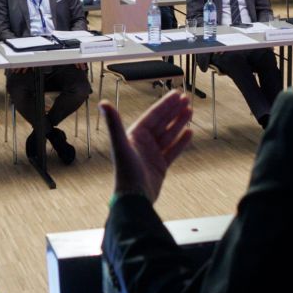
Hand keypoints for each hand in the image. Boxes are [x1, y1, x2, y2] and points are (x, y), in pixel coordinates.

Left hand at [102, 90, 192, 204]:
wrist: (134, 197)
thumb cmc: (126, 172)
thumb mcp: (121, 144)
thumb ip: (114, 122)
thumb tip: (102, 102)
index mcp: (134, 135)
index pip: (153, 115)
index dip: (165, 104)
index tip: (176, 94)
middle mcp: (143, 143)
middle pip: (162, 122)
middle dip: (174, 110)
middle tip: (186, 98)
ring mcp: (152, 154)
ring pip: (169, 134)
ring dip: (179, 122)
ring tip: (190, 111)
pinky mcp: (160, 166)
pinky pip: (173, 150)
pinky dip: (181, 141)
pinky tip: (189, 132)